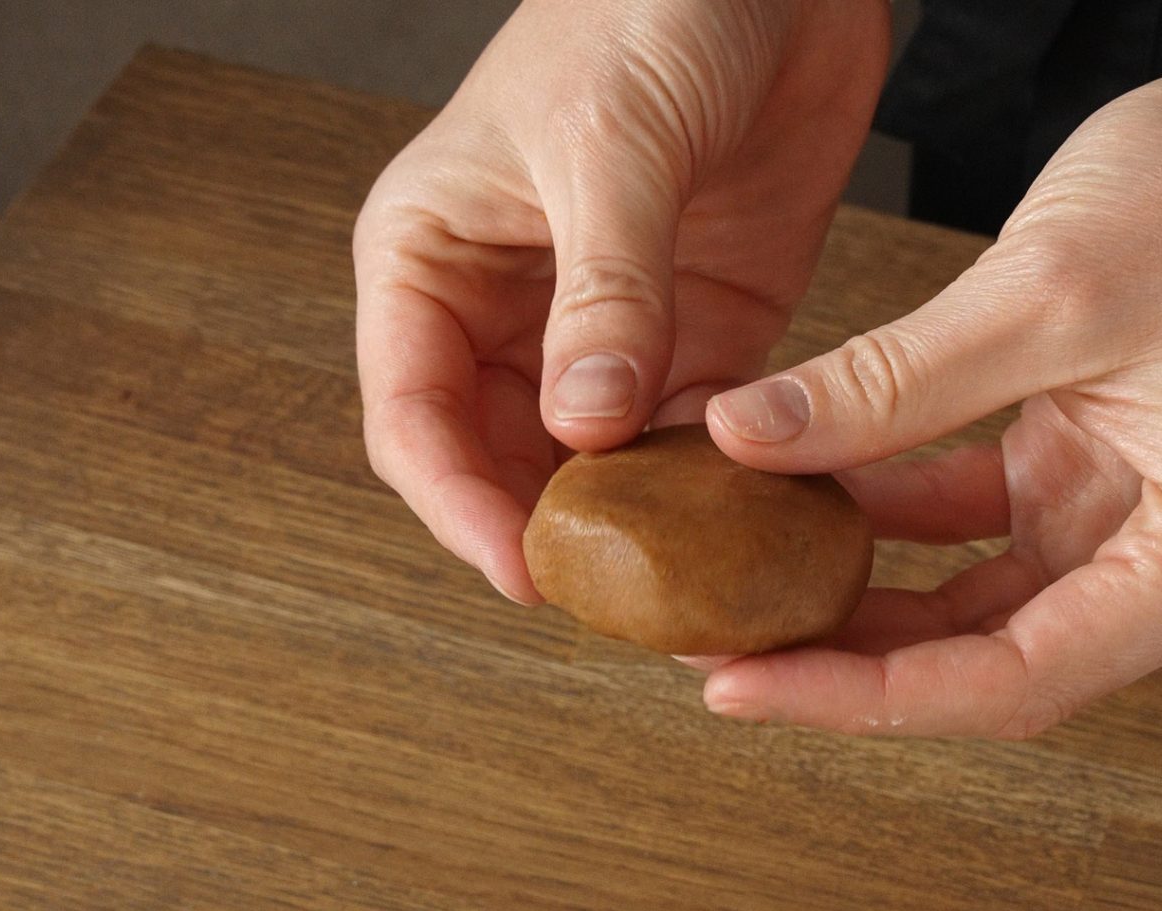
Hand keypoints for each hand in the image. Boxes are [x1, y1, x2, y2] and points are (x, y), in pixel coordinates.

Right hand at [354, 0, 889, 601]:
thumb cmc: (649, 7)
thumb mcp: (611, 146)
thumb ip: (603, 290)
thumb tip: (587, 428)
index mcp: (433, 257)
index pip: (415, 415)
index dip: (458, 507)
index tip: (525, 574)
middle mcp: (509, 307)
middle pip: (502, 459)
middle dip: (549, 531)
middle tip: (615, 599)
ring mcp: (608, 327)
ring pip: (599, 463)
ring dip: (638, 522)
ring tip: (688, 583)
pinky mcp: (700, 330)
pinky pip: (695, 431)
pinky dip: (715, 481)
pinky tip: (746, 520)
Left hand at [699, 7, 1161, 737]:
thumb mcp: (1046, 293)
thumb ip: (891, 383)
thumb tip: (746, 438)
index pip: (1019, 680)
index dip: (867, 696)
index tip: (746, 685)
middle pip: (992, 663)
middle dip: (852, 664)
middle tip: (721, 648)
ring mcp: (1134, 518)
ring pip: (976, 608)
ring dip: (866, 603)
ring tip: (750, 586)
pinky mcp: (1091, 468)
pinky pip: (976, 527)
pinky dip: (894, 521)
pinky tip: (810, 496)